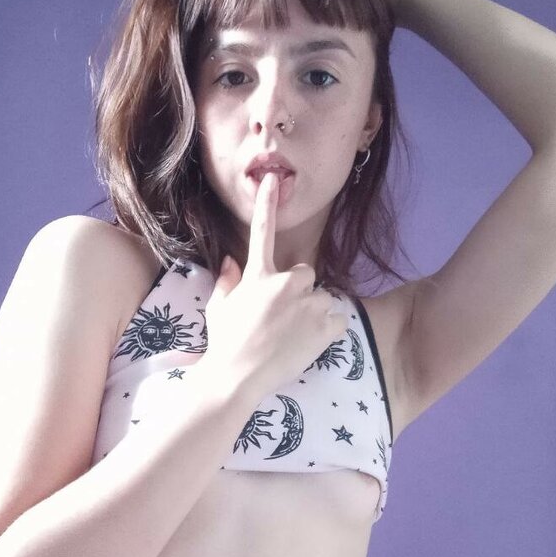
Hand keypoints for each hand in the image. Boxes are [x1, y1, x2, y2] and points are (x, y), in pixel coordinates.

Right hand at [203, 173, 347, 398]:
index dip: (267, 205)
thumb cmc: (224, 343)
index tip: (272, 179)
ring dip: (312, 313)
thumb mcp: (218, 309)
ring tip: (293, 337)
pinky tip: (309, 344)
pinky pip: (338, 320)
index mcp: (259, 276)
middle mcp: (287, 283)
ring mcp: (308, 304)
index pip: (262, 233)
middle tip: (282, 318)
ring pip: (321, 299)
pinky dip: (328, 331)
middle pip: (305, 274)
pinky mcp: (326, 326)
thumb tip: (231, 262)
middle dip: (298, 292)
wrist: (238, 377)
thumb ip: (227, 282)